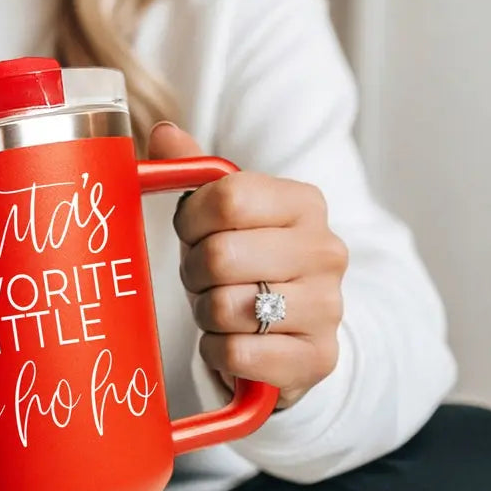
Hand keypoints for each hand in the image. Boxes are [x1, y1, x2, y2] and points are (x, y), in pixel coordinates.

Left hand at [148, 122, 347, 410]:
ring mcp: (327, 307)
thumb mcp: (222, 217)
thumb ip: (195, 172)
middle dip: (195, 272)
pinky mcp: (318, 358)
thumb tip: (163, 132)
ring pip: (225, 308)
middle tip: (204, 279)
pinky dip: (218, 352)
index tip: (192, 233)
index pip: (226, 197)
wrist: (290, 334)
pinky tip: (231, 343)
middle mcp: (325, 250)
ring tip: (221, 311)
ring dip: (205, 315)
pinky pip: (236, 353)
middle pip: (219, 255)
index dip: (191, 220)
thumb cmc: (246, 265)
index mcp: (303, 203)